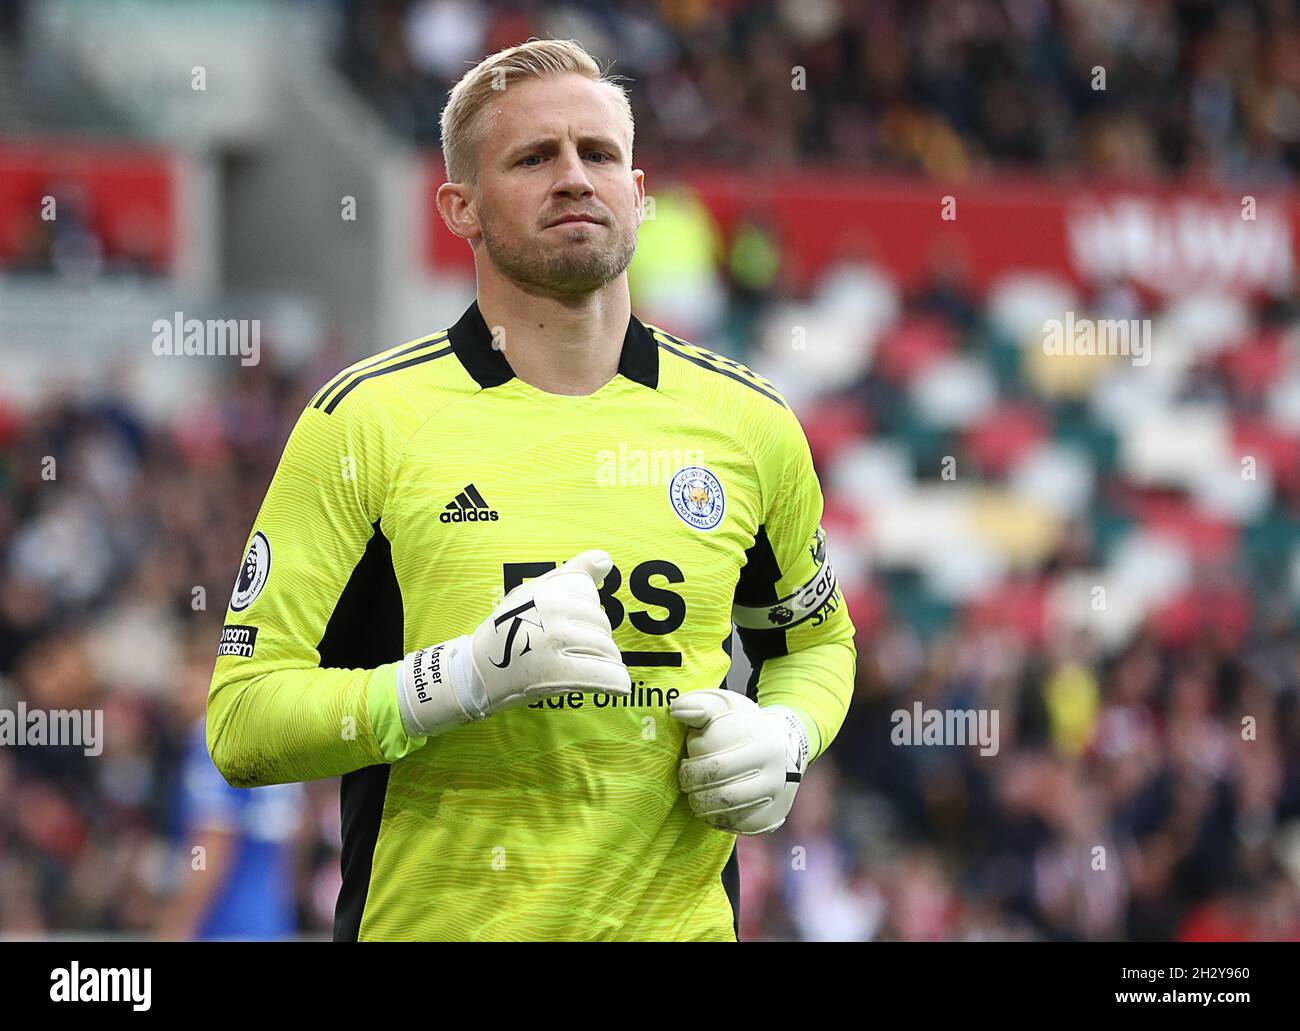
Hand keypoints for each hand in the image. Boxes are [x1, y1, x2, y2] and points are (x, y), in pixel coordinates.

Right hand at [397, 549, 631, 736]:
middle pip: (602, 624)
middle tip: (574, 652)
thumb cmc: (508, 629)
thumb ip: (572, 573)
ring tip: (588, 668)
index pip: (591, 596)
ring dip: (607, 662)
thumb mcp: (533, 591)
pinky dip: (615, 682)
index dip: (584, 613)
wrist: (476, 671)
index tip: (571, 625)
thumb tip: (607, 560)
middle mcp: (551, 612)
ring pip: (607, 649)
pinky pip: (604, 675)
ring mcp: (553, 642)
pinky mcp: (556, 673)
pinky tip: (619, 686)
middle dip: (597, 639)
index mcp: (546, 590)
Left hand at [670, 689, 808, 834]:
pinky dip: (722, 821)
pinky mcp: (776, 816)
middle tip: (687, 783)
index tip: (686, 762)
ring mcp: (779, 797)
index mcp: (762, 742)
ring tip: (697, 796)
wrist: (786, 741)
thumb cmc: (744, 723)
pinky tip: (713, 809)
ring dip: (704, 808)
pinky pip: (742, 827)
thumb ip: (699, 705)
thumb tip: (677, 711)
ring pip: (731, 813)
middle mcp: (776, 772)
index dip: (691, 768)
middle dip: (694, 791)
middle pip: (723, 795)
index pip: (715, 765)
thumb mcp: (725, 705)